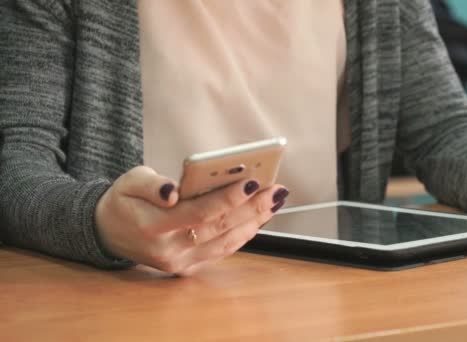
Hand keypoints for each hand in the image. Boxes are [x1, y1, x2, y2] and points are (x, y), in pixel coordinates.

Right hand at [95, 166, 288, 274]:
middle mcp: (169, 249)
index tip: (253, 181)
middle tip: (277, 191)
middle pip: (220, 228)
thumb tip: (173, 192)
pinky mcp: (186, 268)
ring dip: (255, 221)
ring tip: (274, 202)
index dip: (229, 198)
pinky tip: (259, 219)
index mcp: (153, 225)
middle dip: (253, 208)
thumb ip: (152, 184)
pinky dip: (243, 235)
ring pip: (225, 242)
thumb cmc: (124, 201)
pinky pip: (221, 251)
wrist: (108, 232)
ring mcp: (179, 262)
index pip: (200, 212)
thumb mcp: (129, 181)